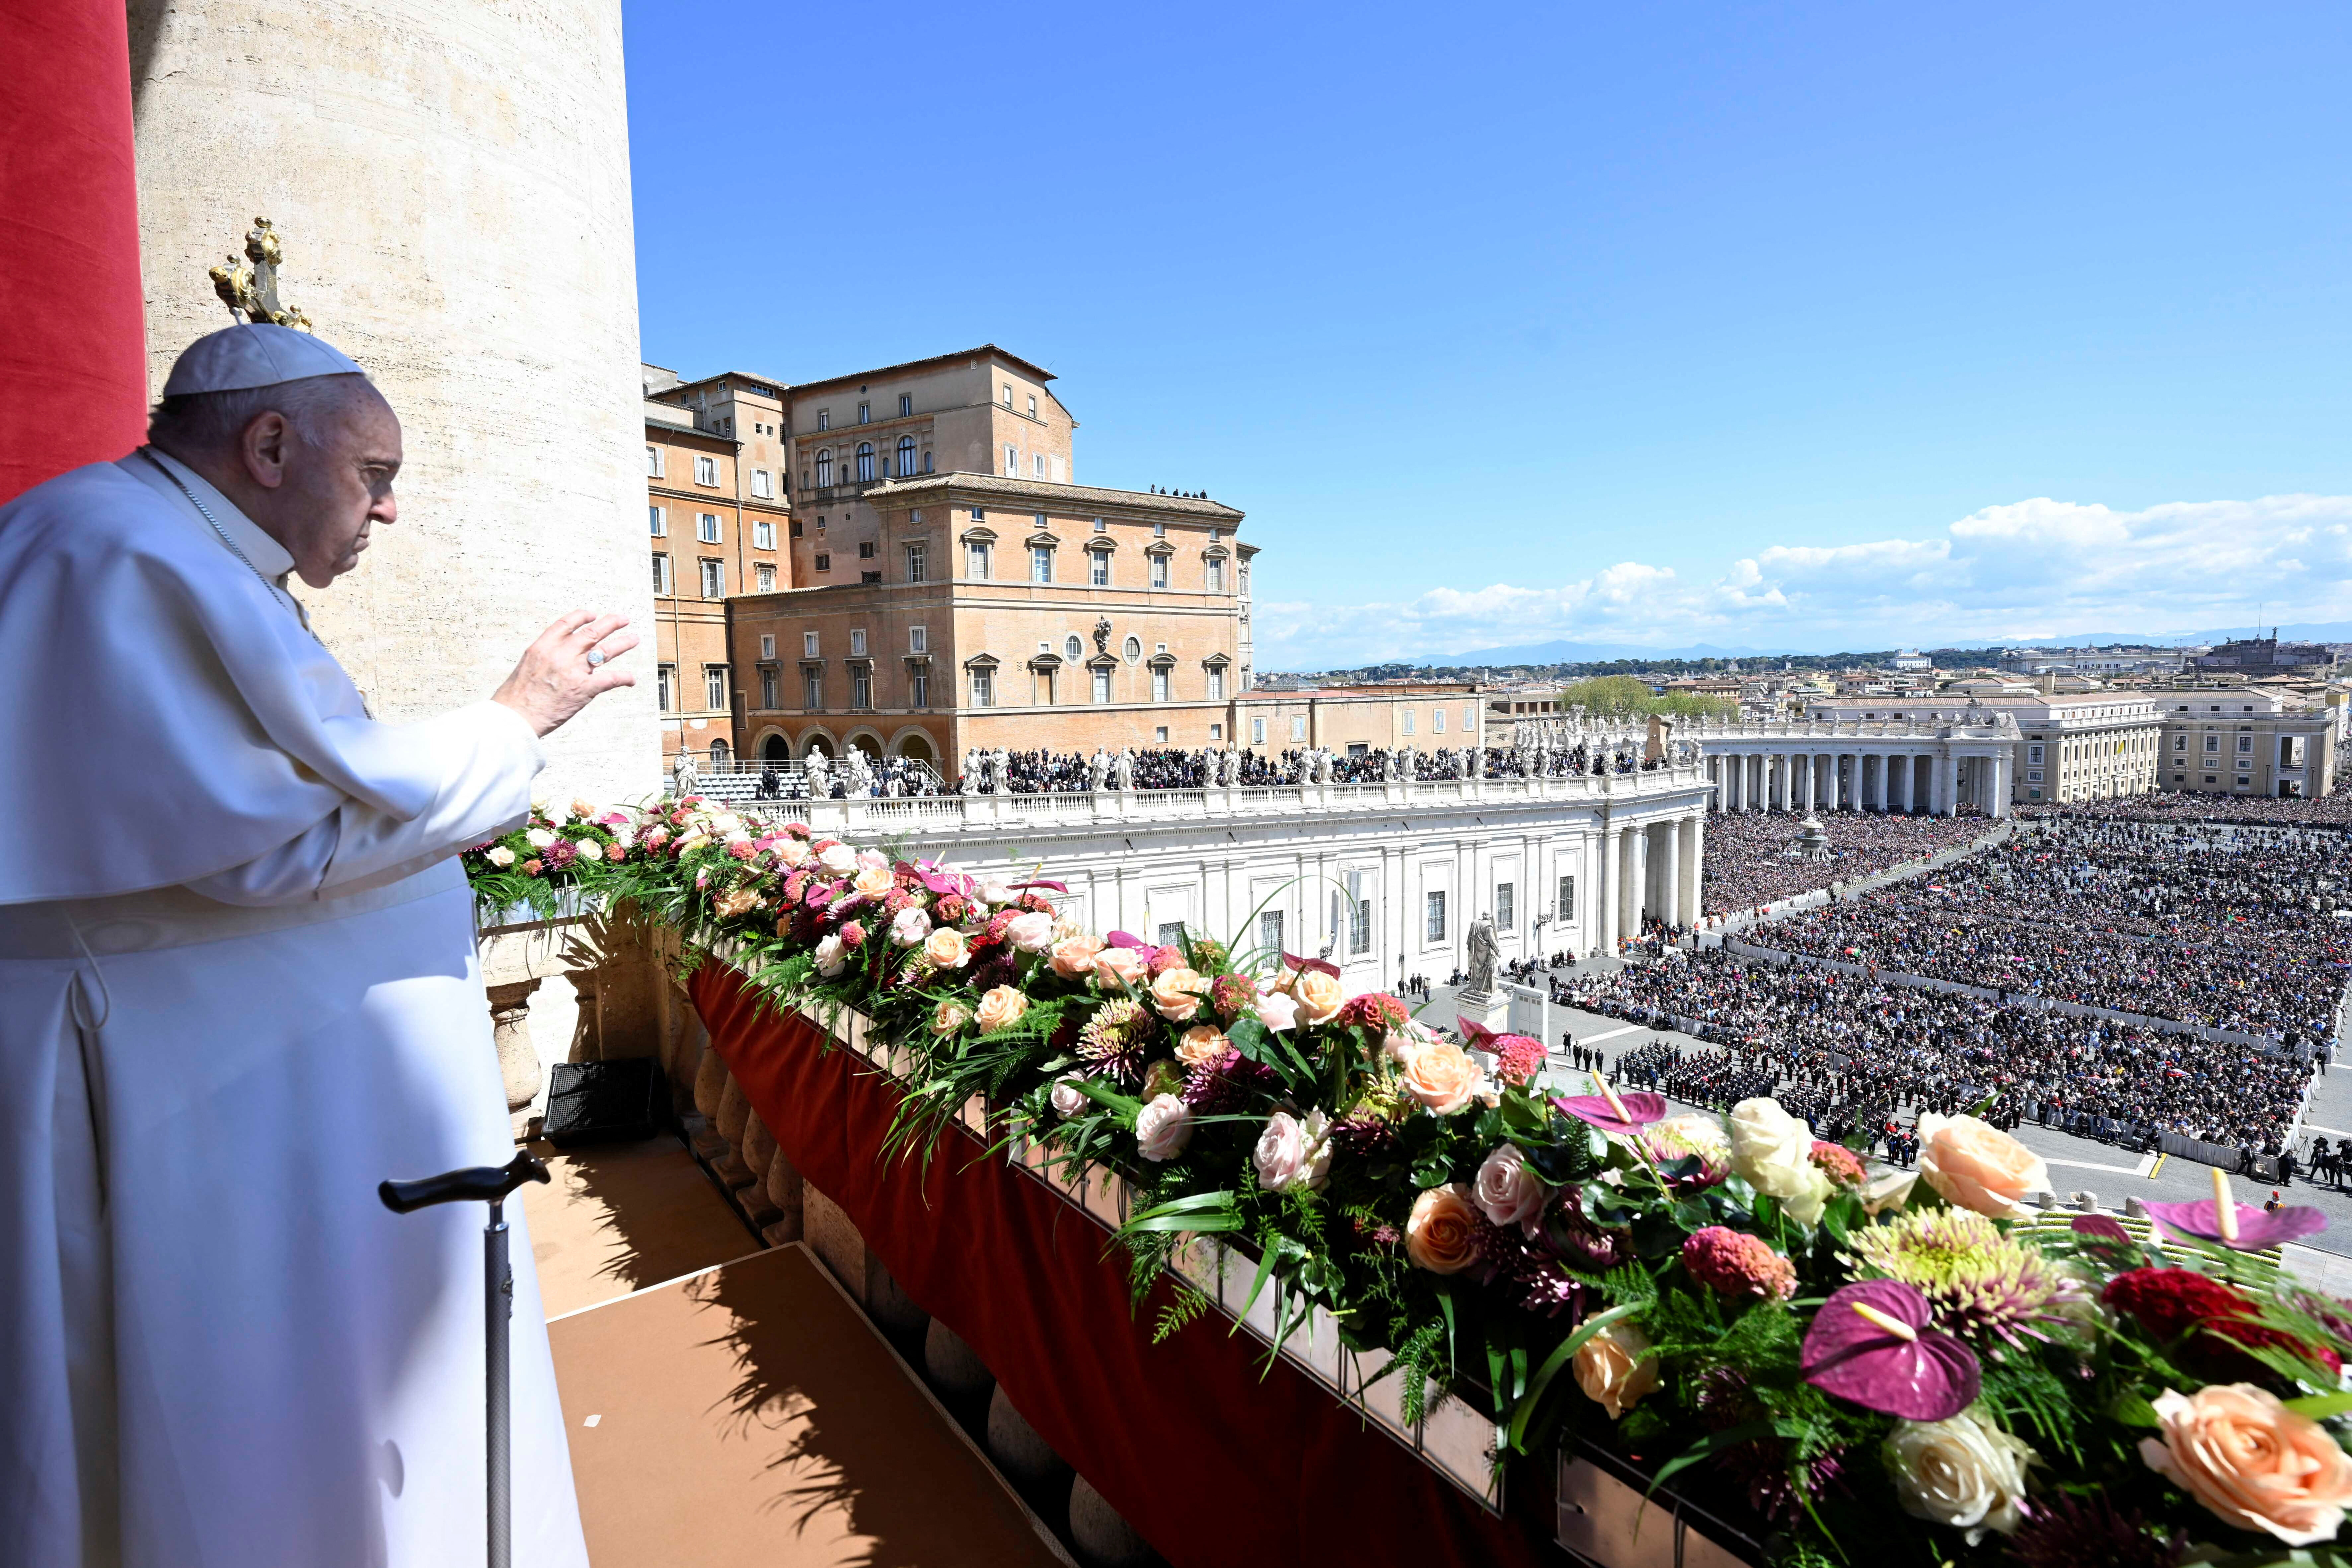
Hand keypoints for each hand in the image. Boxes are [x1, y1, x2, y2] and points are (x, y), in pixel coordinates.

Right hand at [492, 611, 638, 737]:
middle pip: (591, 633)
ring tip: (633, 638)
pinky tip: (631, 679)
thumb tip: (557, 656)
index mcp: (543, 646)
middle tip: (623, 619)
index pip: (567, 623)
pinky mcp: (584, 689)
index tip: (592, 615)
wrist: (515, 718)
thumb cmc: (516, 697)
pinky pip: (610, 679)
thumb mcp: (526, 666)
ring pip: (605, 651)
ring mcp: (574, 671)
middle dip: (610, 624)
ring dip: (622, 643)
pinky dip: (623, 678)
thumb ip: (545, 657)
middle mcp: (560, 654)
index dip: (582, 616)